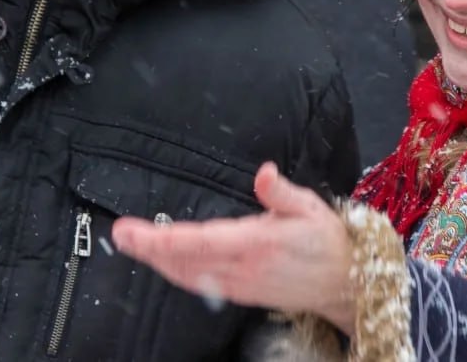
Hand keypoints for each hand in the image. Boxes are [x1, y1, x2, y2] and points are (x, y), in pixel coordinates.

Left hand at [111, 162, 356, 333]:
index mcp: (257, 243)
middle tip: (120, 234)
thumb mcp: (310, 208)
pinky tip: (162, 261)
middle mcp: (243, 268)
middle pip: (184, 261)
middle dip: (149, 249)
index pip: (199, 242)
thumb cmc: (326, 241)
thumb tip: (263, 173)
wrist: (345, 284)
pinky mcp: (240, 294)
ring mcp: (239, 285)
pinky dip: (176, 270)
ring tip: (133, 243)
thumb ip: (282, 192)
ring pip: (188, 275)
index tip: (136, 231)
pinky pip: (199, 283)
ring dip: (158, 260)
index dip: (163, 239)